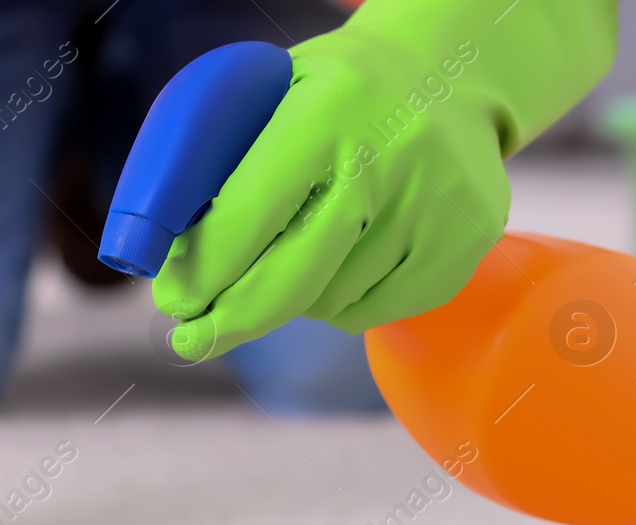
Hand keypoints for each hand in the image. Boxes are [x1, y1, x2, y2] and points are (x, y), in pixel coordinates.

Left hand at [152, 0, 615, 356]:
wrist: (452, 74)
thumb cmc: (336, 94)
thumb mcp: (272, 94)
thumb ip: (221, 166)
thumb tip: (172, 261)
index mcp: (327, 111)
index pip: (248, 216)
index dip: (203, 273)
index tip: (174, 300)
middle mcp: (389, 157)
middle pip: (290, 281)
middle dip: (231, 320)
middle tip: (194, 338)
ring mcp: (435, 205)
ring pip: (327, 302)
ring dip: (292, 299)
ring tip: (298, 252)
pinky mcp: (463, 245)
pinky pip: (373, 313)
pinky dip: (341, 303)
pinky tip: (345, 259)